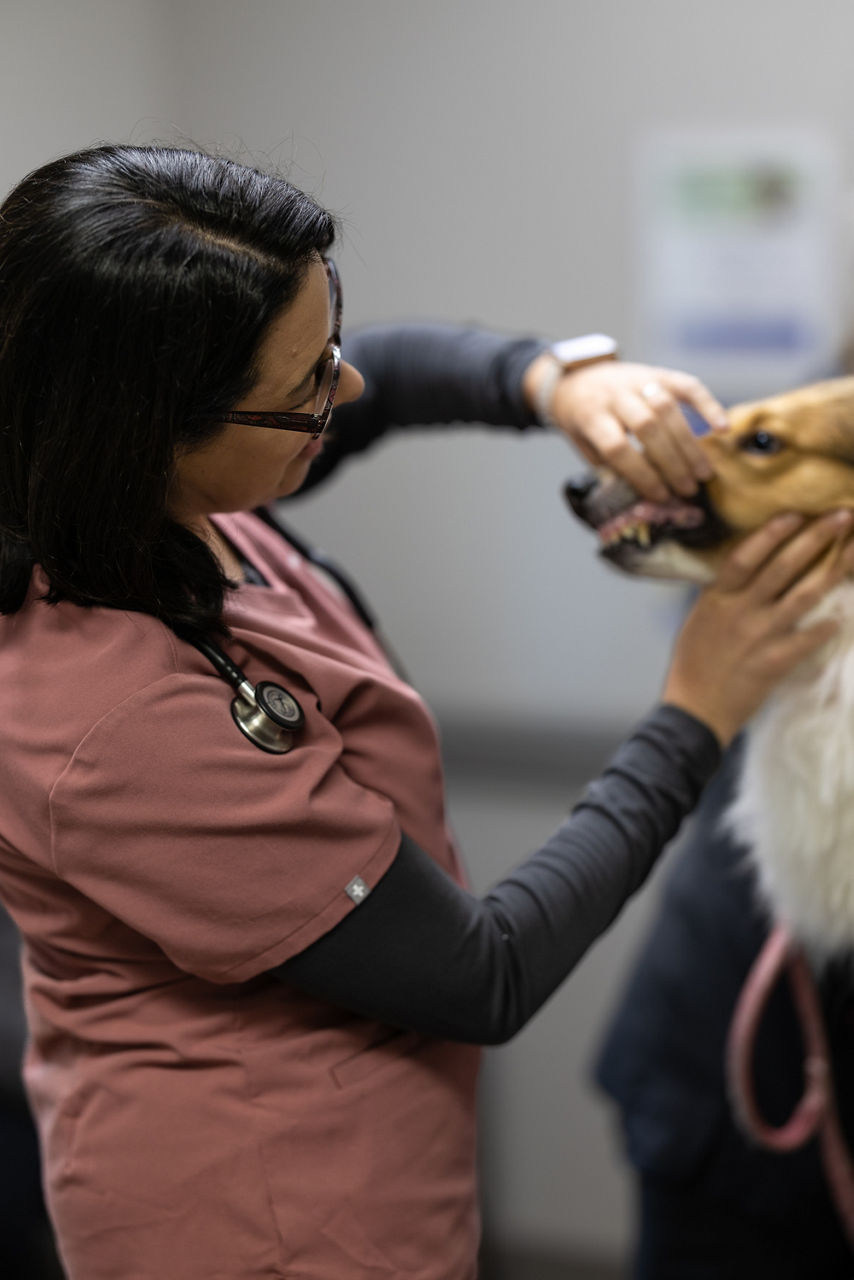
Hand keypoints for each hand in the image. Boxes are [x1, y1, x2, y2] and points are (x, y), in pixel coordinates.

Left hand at [523, 356, 727, 501]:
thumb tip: (644, 497)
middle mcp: (615, 395)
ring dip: (689, 443)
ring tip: (703, 473)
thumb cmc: (585, 421)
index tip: (661, 496)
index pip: (618, 448)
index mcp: (591, 416)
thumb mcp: (585, 445)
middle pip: (647, 427)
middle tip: (688, 489)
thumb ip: (609, 467)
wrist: (578, 378)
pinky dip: (708, 406)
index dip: (641, 474)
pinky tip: (722, 429)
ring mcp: (639, 380)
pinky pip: (688, 386)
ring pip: (668, 408)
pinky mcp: (659, 372)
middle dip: (671, 463)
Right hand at [662, 510, 853, 746]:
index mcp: (717, 599)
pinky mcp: (774, 662)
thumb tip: (746, 570)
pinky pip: (808, 639)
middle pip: (782, 567)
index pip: (746, 556)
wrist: (695, 711)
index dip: (772, 533)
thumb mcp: (699, 621)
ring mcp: (759, 636)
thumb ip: (722, 595)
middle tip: (842, 517)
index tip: (796, 514)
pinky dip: (828, 626)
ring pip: (803, 596)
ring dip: (832, 571)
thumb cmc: (693, 666)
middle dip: (815, 538)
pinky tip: (844, 615)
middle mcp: (740, 611)